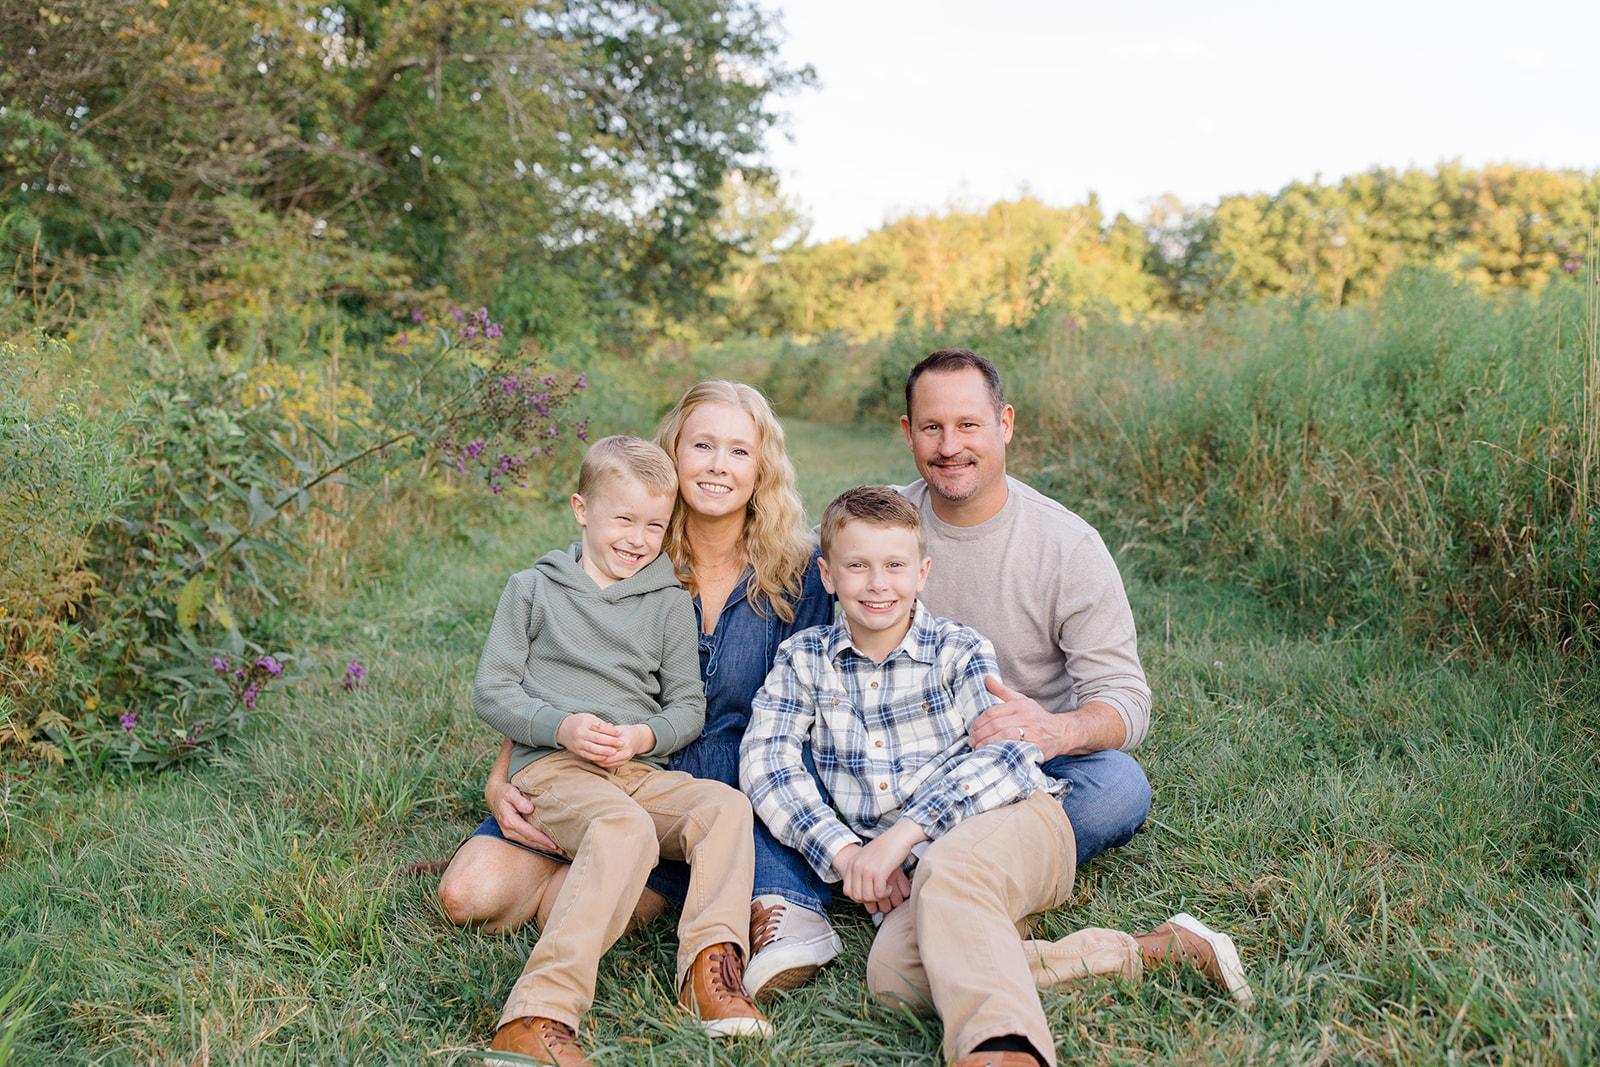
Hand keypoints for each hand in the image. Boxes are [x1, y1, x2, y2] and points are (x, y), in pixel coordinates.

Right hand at [485, 738, 562, 853]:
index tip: (529, 807)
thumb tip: (513, 734)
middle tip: (552, 839)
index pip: (510, 798)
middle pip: (517, 825)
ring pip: (523, 838)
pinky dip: (540, 846)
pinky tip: (555, 850)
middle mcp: (503, 812)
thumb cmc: (504, 777)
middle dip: (535, 833)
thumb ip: (510, 751)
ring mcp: (506, 826)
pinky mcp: (512, 834)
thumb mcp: (504, 763)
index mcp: (503, 793)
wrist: (492, 795)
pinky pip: (526, 843)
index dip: (519, 803)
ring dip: (540, 843)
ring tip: (557, 847)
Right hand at [556, 713, 627, 764]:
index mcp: (584, 722)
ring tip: (614, 752)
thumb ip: (601, 724)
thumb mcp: (589, 718)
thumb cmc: (579, 722)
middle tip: (621, 743)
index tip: (619, 733)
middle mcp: (580, 732)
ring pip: (592, 748)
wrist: (561, 729)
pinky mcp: (576, 750)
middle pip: (597, 738)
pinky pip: (587, 755)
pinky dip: (596, 757)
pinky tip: (605, 757)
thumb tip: (614, 730)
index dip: (610, 731)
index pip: (600, 727)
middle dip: (610, 741)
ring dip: (604, 751)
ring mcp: (577, 742)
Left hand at [590, 723, 654, 767]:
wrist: (638, 740)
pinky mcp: (622, 764)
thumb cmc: (626, 732)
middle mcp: (626, 753)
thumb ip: (608, 731)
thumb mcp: (619, 728)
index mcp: (626, 742)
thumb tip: (597, 732)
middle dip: (596, 753)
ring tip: (589, 753)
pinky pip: (608, 766)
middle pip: (607, 756)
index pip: (609, 746)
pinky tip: (594, 756)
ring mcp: (625, 760)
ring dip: (597, 759)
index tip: (590, 741)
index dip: (599, 744)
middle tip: (587, 748)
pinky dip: (600, 762)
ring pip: (606, 763)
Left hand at [834, 820, 924, 914]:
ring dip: (879, 897)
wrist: (899, 836)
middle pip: (857, 896)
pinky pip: (879, 893)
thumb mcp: (866, 858)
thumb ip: (859, 871)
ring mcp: (867, 869)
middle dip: (870, 899)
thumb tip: (859, 893)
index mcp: (851, 863)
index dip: (859, 897)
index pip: (848, 891)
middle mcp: (856, 866)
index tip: (870, 893)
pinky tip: (890, 887)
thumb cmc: (886, 848)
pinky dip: (886, 893)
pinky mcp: (879, 872)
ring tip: (885, 889)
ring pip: (868, 897)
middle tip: (879, 893)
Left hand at [968, 679, 1128, 759]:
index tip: (971, 730)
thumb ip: (1003, 691)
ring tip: (978, 748)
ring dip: (987, 743)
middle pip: (996, 725)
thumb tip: (986, 678)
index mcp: (1021, 704)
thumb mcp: (1022, 701)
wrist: (1062, 733)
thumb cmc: (1037, 717)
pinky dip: (1000, 751)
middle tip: (972, 741)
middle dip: (980, 734)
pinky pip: (1015, 749)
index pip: (993, 712)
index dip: (978, 722)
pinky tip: (992, 753)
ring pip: (1004, 736)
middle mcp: (1028, 716)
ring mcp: (1034, 732)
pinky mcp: (1037, 747)